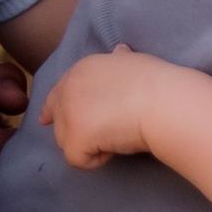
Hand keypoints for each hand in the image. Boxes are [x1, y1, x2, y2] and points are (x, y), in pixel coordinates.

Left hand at [37, 45, 172, 169]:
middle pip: (56, 117)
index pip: (58, 91)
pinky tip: (114, 150)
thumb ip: (120, 60)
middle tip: (90, 139)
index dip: (56, 108)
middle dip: (69, 129)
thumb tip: (119, 50)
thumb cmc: (156, 82)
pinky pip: (76, 159)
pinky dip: (95, 161)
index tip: (49, 120)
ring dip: (85, 145)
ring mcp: (68, 113)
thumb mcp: (133, 62)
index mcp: (81, 69)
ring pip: (64, 140)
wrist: (162, 101)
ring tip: (113, 139)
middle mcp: (68, 88)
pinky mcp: (76, 136)